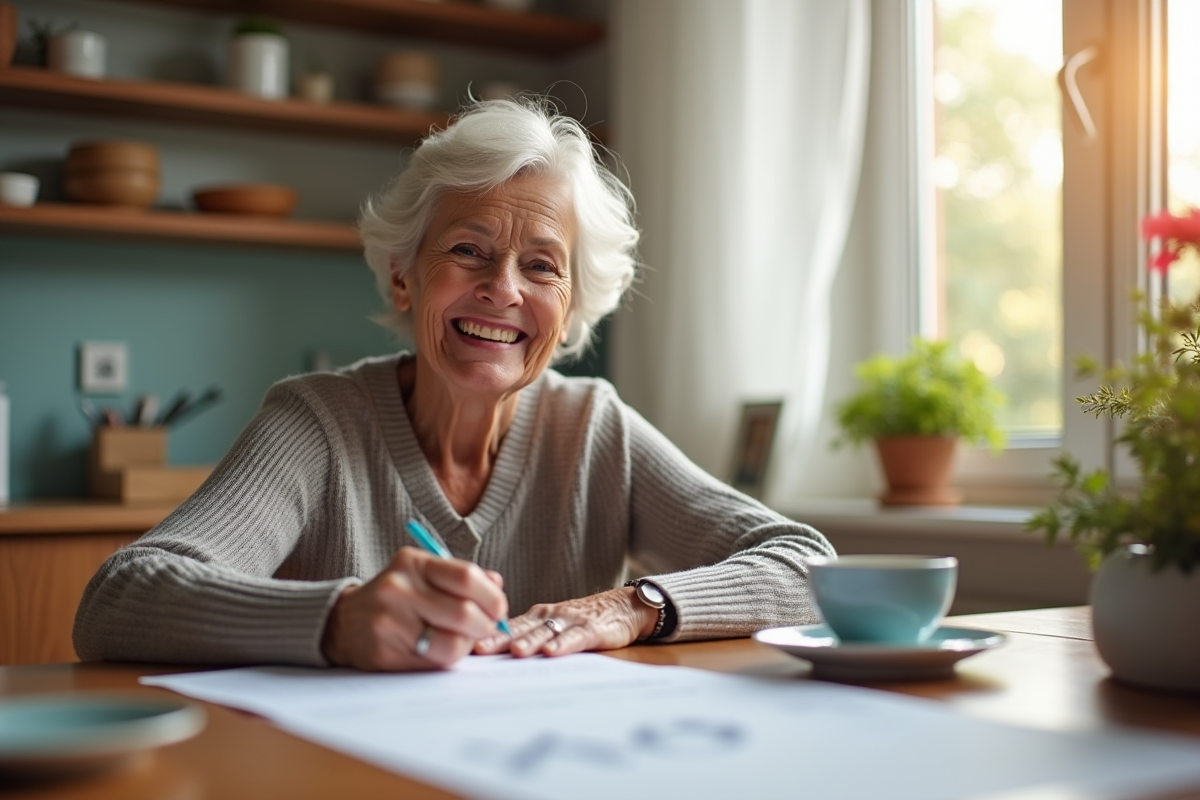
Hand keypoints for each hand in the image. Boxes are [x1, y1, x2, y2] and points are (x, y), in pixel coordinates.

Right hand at [321, 546, 506, 670]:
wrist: (344, 623)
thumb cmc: (396, 597)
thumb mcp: (424, 574)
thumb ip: (462, 577)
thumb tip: (498, 586)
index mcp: (413, 563)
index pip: (467, 577)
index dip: (492, 597)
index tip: (498, 608)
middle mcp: (399, 589)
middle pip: (464, 613)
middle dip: (486, 625)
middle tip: (486, 628)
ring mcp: (390, 623)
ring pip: (453, 643)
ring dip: (468, 645)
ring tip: (463, 639)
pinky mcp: (385, 653)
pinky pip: (434, 662)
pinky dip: (448, 658)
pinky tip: (441, 648)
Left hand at [473, 586, 658, 658]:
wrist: (622, 607)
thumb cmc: (581, 621)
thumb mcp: (551, 626)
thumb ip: (526, 636)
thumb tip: (490, 652)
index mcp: (536, 617)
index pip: (507, 626)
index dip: (486, 635)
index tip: (463, 643)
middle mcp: (549, 616)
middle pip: (520, 628)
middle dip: (498, 638)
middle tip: (477, 649)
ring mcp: (570, 621)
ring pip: (545, 632)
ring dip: (529, 641)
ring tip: (515, 651)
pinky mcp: (591, 630)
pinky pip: (575, 637)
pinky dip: (563, 644)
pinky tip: (552, 652)